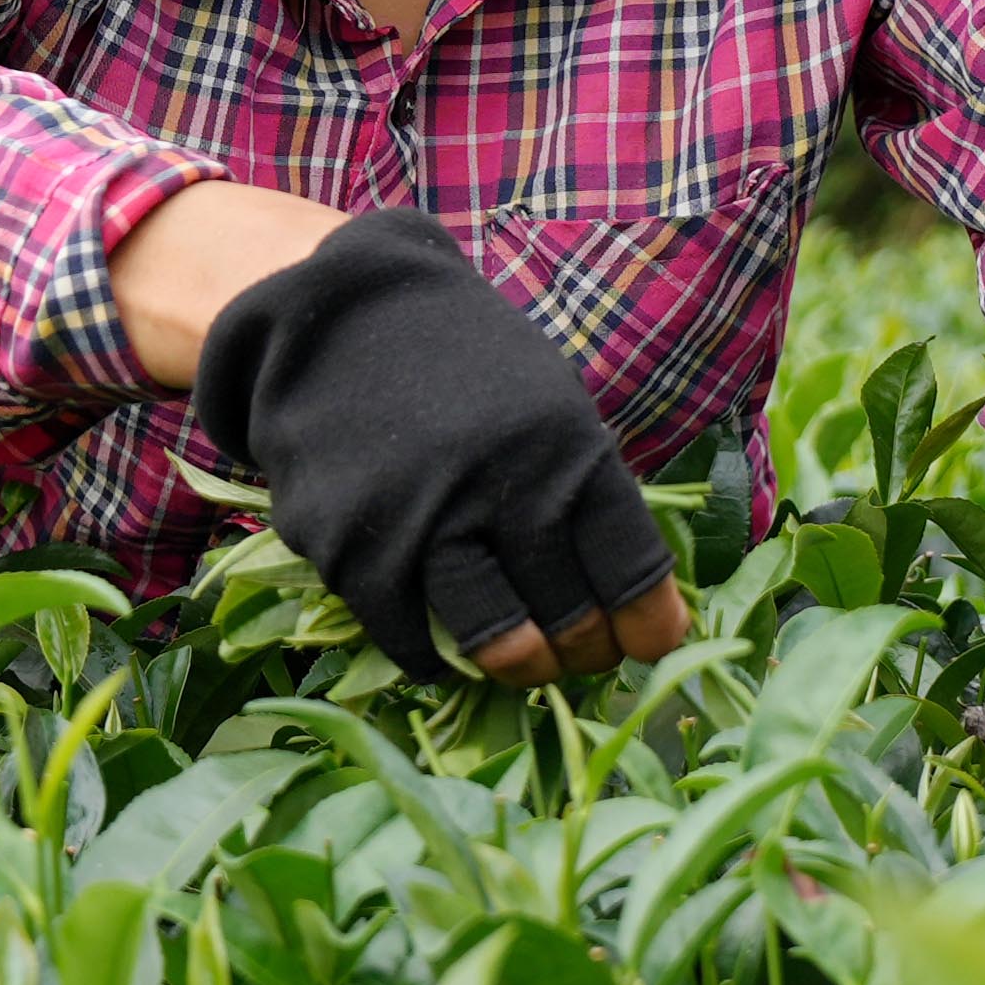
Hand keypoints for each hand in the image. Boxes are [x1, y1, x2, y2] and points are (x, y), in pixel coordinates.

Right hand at [185, 210, 693, 685]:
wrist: (335, 318)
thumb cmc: (463, 367)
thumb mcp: (547, 399)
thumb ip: (582, 487)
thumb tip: (630, 596)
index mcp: (566, 448)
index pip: (630, 566)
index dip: (649, 623)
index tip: (648, 644)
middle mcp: (502, 488)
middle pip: (570, 618)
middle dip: (585, 653)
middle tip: (581, 656)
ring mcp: (423, 521)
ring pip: (496, 641)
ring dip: (520, 666)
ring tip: (525, 661)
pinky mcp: (352, 548)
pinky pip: (409, 638)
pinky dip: (435, 658)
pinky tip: (447, 650)